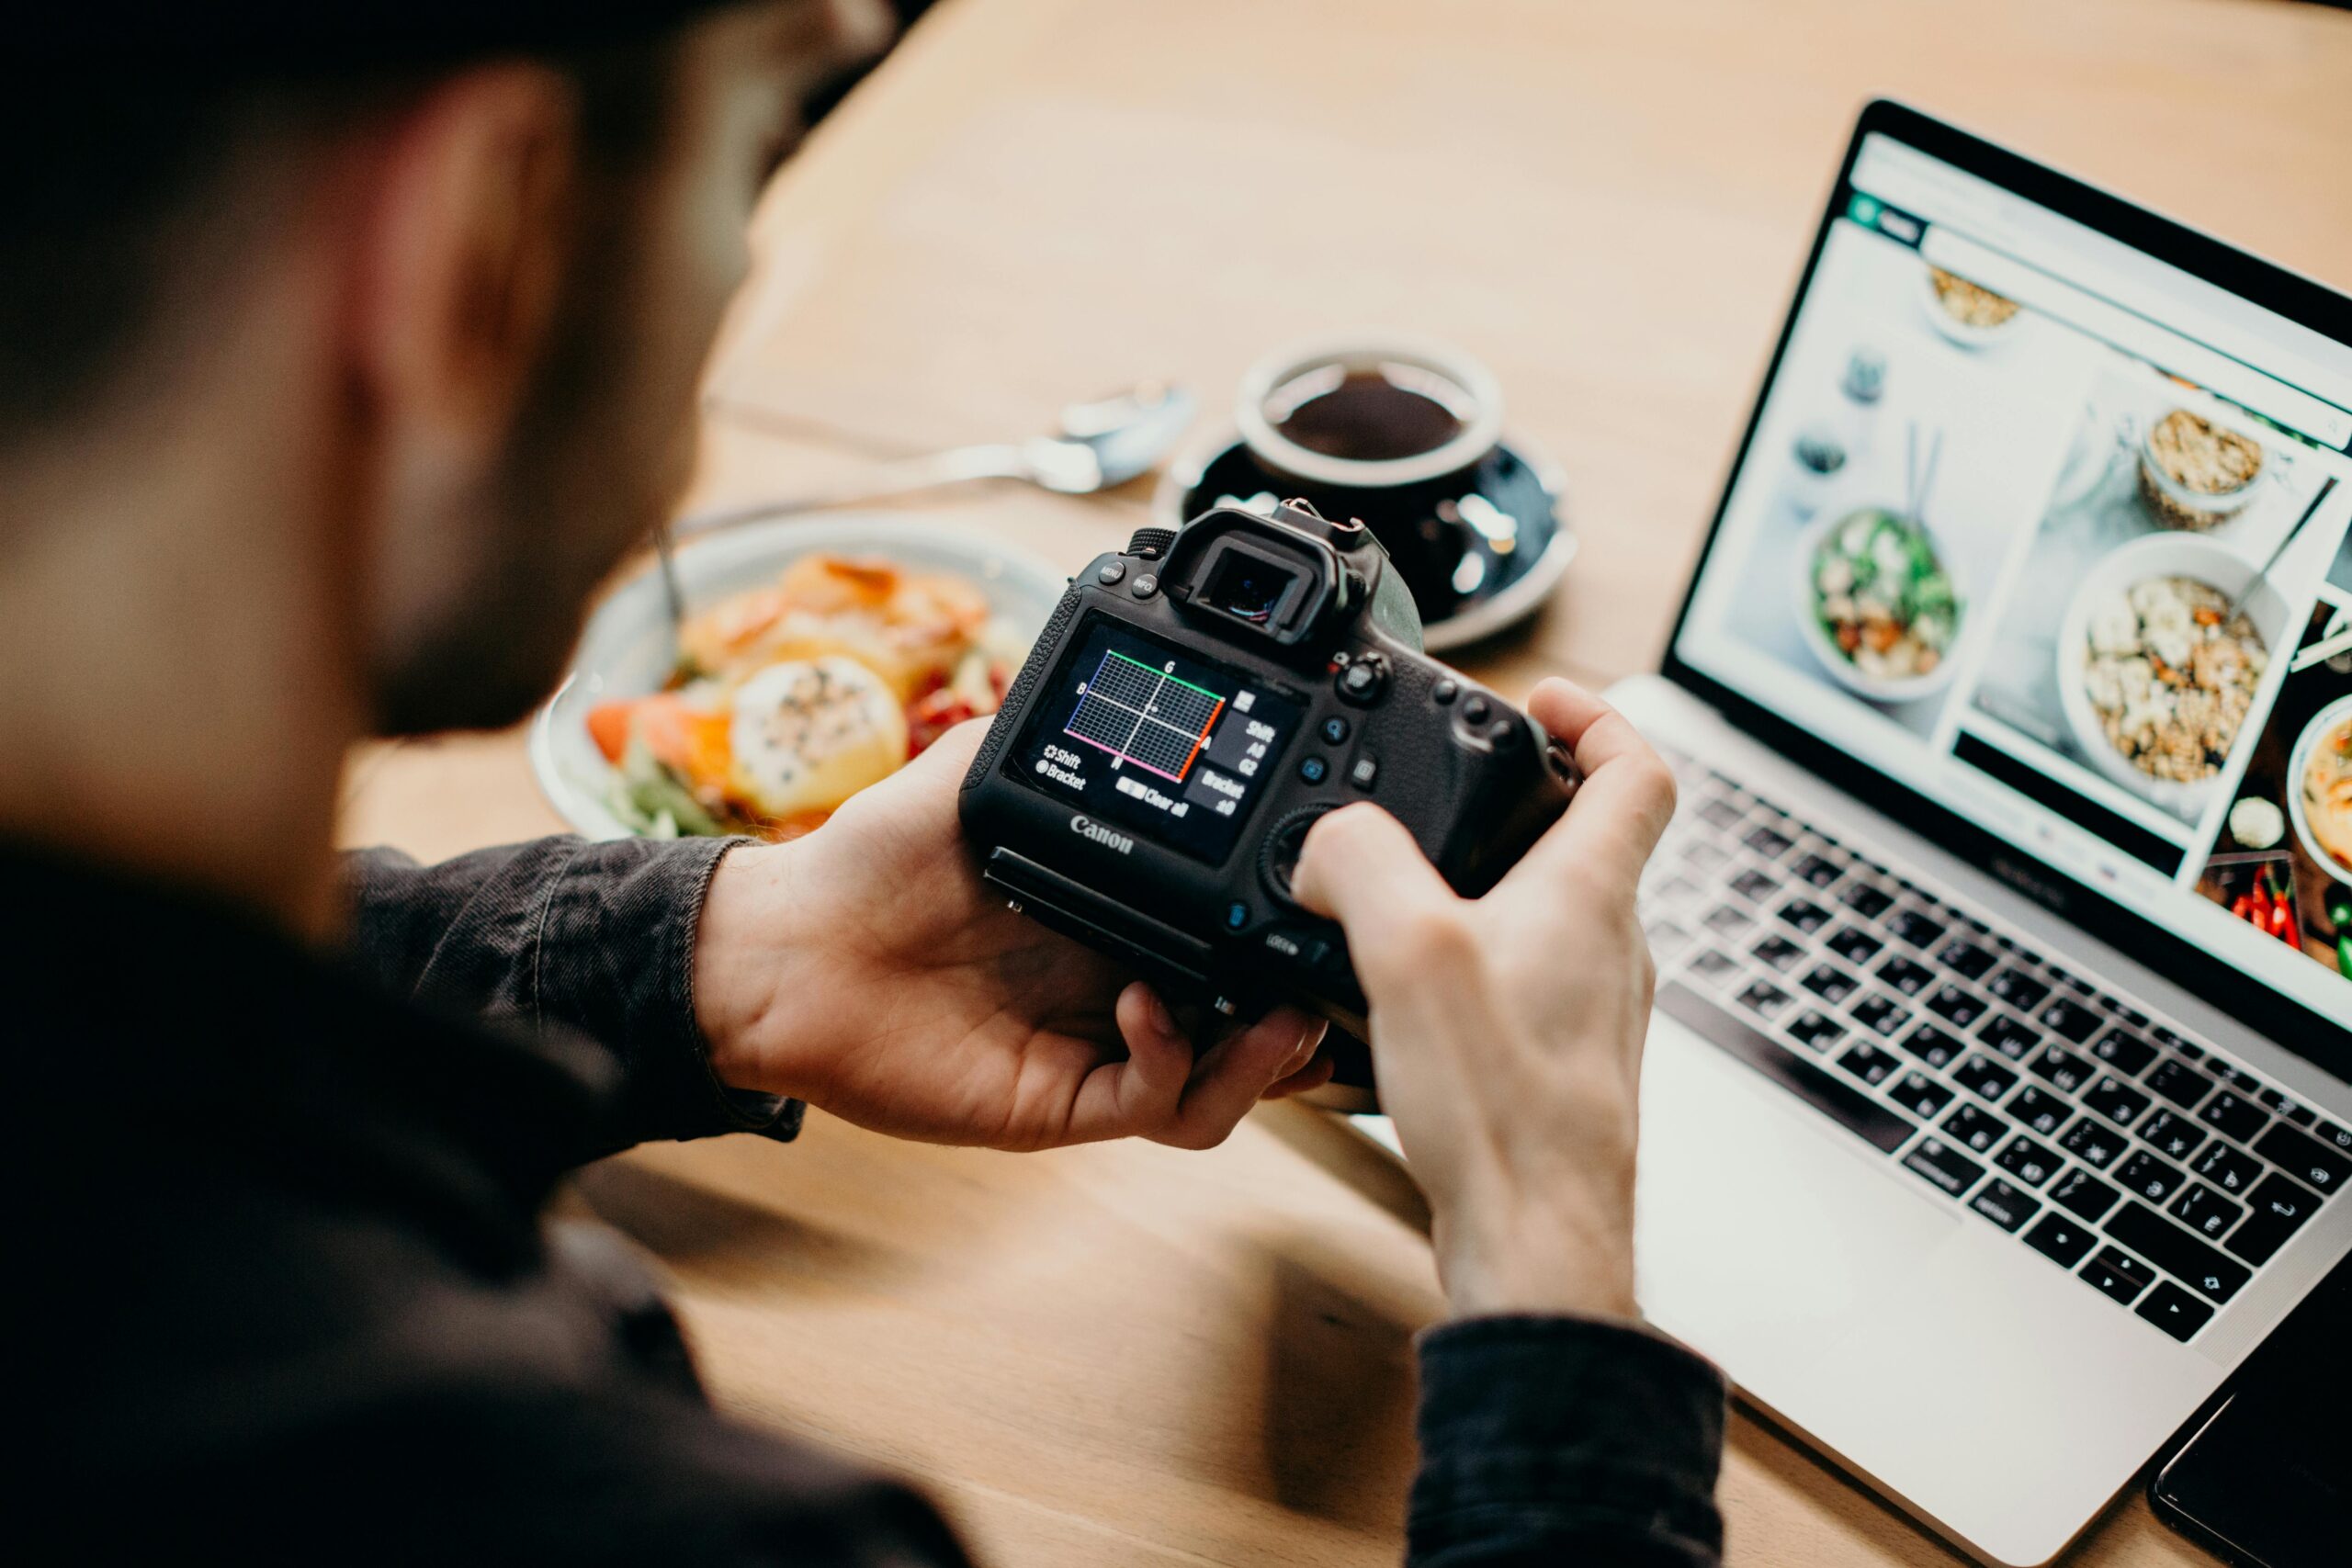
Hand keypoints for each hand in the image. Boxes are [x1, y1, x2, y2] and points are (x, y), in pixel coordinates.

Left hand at [692, 721, 1330, 1149]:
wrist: (786, 948)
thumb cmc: (868, 861)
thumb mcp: (977, 770)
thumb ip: (1057, 729)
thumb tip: (1118, 672)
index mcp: (1118, 910)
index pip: (1230, 928)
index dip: (1286, 924)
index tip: (1327, 889)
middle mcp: (1121, 984)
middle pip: (1251, 1017)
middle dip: (1309, 1007)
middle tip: (1339, 970)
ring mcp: (1096, 1048)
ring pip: (1222, 1082)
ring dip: (1267, 1059)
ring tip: (1284, 1017)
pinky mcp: (1061, 1100)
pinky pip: (1152, 1103)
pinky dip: (1175, 1063)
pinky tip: (1152, 1008)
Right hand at [1291, 678, 1674, 1321]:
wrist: (1535, 1245)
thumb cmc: (1505, 1114)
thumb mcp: (1409, 955)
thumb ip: (1360, 866)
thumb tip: (1327, 842)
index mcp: (1591, 895)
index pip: (1637, 768)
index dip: (1594, 715)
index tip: (1540, 699)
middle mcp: (1610, 947)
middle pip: (1591, 838)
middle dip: (1517, 799)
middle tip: (1448, 790)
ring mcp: (1593, 1011)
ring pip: (1556, 915)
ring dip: (1491, 884)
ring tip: (1409, 894)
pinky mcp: (1561, 1066)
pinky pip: (1528, 984)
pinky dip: (1476, 963)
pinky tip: (1410, 1002)